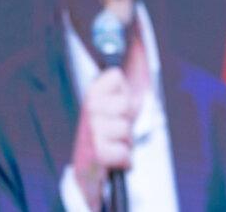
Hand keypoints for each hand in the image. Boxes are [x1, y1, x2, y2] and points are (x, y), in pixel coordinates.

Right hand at [70, 67, 133, 211]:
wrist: (85, 172)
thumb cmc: (105, 137)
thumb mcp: (113, 109)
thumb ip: (124, 88)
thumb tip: (140, 53)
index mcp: (92, 94)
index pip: (116, 74)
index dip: (124, 92)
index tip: (115, 106)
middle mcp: (89, 108)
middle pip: (127, 104)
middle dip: (127, 121)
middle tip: (115, 130)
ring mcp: (92, 129)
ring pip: (127, 129)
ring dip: (126, 142)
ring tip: (113, 144)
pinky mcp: (97, 152)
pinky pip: (126, 152)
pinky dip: (124, 160)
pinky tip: (114, 159)